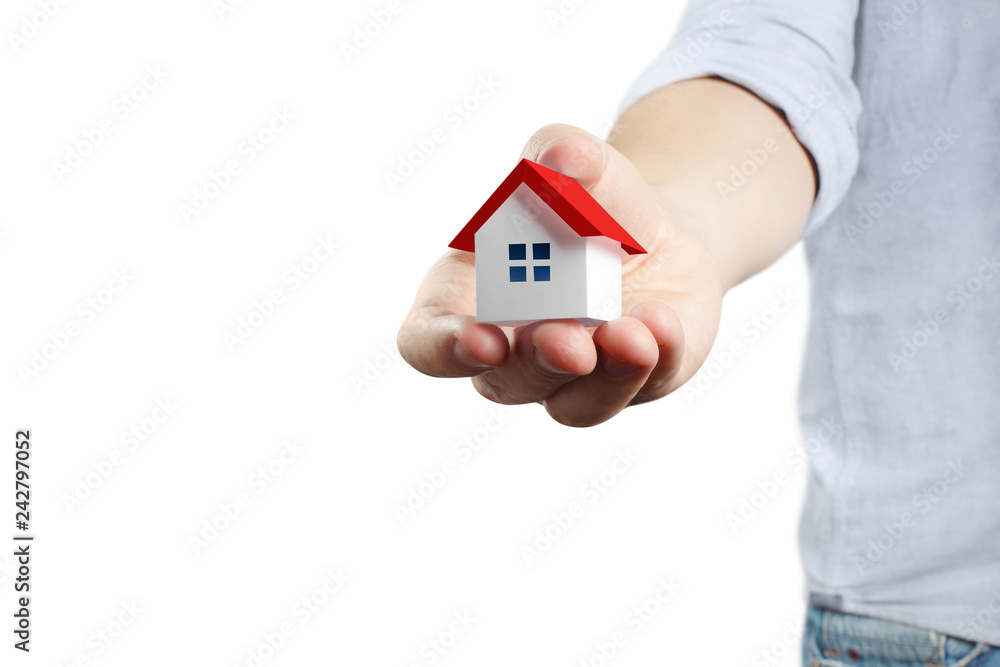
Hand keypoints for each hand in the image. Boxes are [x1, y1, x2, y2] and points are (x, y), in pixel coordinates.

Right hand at [397, 124, 723, 425]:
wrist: (652, 230)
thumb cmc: (585, 201)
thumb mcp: (574, 163)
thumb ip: (558, 151)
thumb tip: (563, 155)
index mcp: (463, 300)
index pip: (427, 344)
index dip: (445, 349)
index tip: (481, 339)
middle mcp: (510, 353)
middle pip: (505, 382)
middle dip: (537, 363)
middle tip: (566, 340)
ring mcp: (569, 380)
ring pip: (575, 403)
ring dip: (603, 375)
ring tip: (630, 333)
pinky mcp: (631, 383)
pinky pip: (638, 387)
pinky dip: (653, 359)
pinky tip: (662, 324)